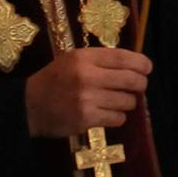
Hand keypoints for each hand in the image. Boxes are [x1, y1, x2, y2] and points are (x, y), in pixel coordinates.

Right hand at [23, 47, 149, 137]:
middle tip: (138, 87)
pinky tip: (106, 113)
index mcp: (84, 57)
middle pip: (132, 80)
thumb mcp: (73, 60)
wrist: (29, 105)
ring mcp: (87, 99)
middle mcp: (87, 76)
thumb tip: (136, 65)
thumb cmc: (55, 79)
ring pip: (127, 102)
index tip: (147, 68)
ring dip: (126, 103)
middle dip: (140, 84)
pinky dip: (117, 117)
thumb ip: (101, 60)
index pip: (124, 58)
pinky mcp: (86, 119)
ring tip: (114, 101)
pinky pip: (118, 118)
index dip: (142, 63)